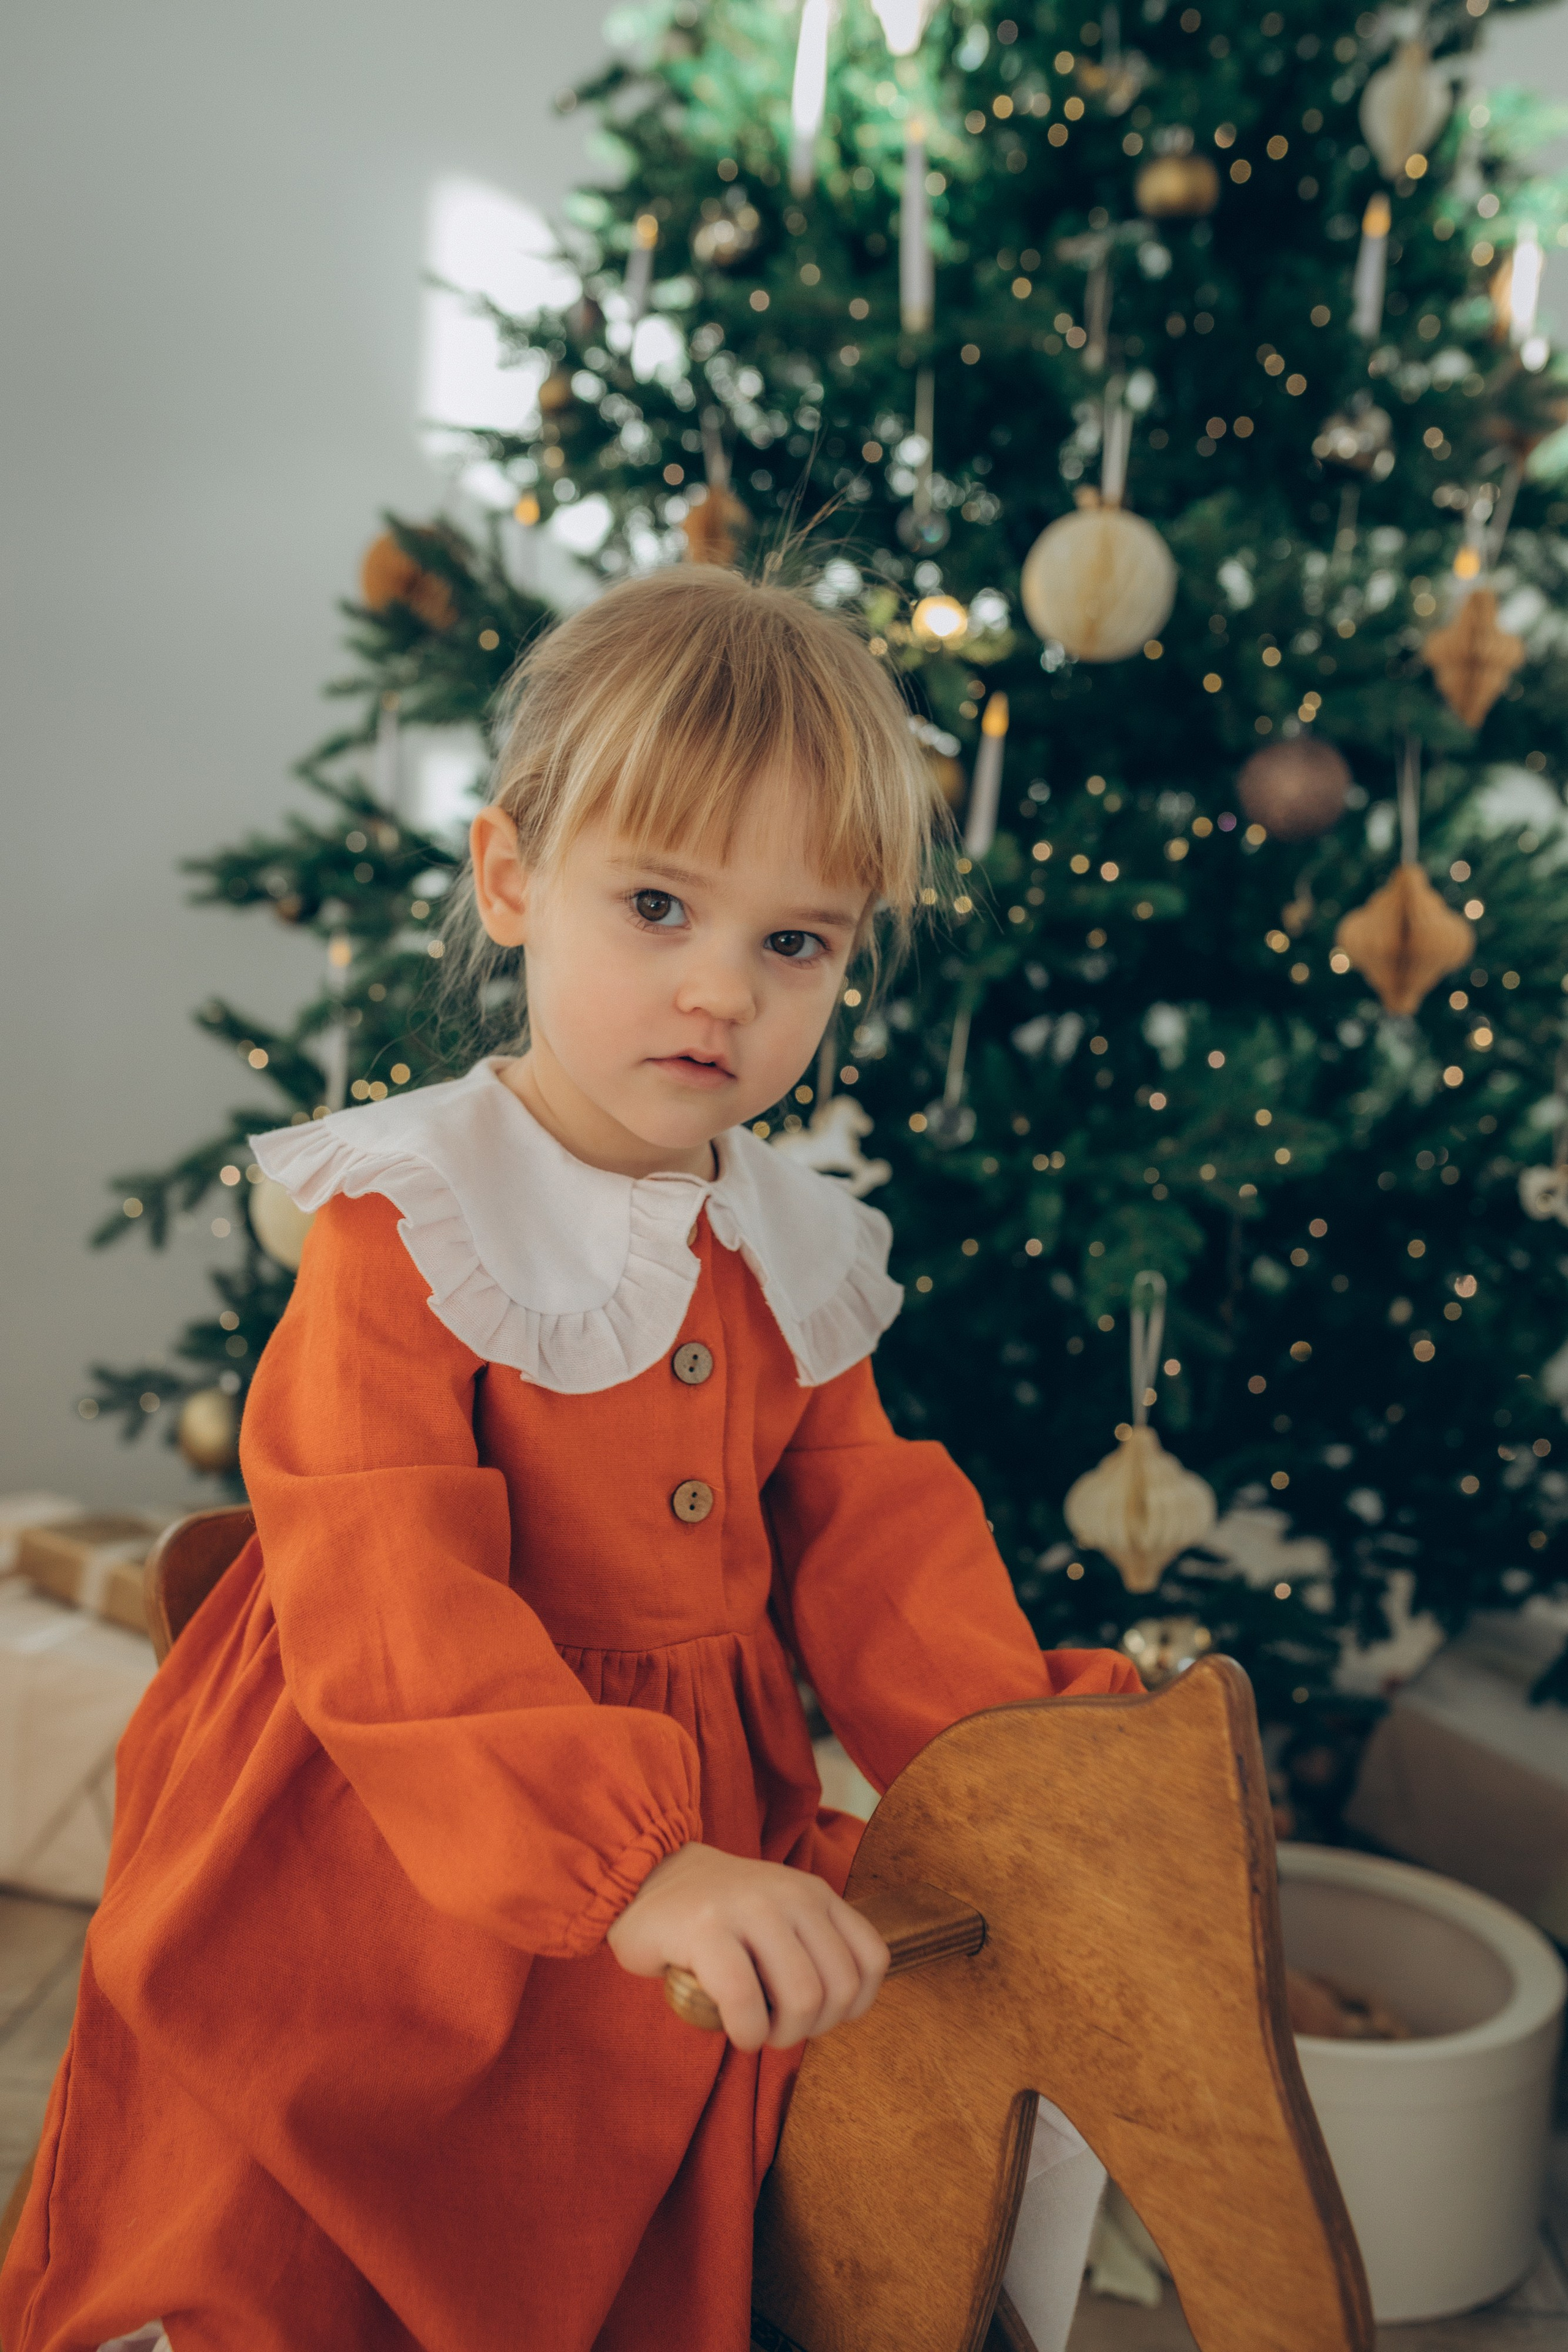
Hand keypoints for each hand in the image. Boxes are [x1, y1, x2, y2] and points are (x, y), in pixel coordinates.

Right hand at [606, 1842, 888, 2051]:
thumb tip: (844, 2008)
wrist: (647, 1877)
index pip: (872, 1960)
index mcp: (814, 1894)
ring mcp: (748, 1908)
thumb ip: (814, 1946)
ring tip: (756, 2030)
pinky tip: (734, 2030)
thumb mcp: (781, 1913)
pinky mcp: (705, 1930)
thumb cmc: (719, 1915)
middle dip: (813, 2028)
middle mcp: (790, 1895)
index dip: (854, 2005)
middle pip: (839, 1988)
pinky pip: (745, 2000)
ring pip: (803, 1997)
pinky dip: (747, 2032)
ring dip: (781, 2035)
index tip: (819, 2014)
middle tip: (778, 2028)